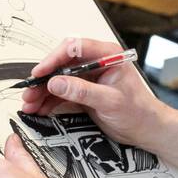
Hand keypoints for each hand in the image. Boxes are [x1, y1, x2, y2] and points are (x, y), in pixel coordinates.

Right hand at [20, 37, 166, 147]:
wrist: (147, 129)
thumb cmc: (138, 111)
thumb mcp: (109, 100)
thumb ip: (82, 91)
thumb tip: (57, 83)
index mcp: (107, 55)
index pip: (75, 48)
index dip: (54, 58)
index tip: (41, 72)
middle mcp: (96, 63)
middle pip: (62, 63)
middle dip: (44, 78)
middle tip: (30, 91)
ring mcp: (89, 77)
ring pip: (59, 79)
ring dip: (42, 92)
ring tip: (29, 104)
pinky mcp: (84, 92)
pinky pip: (62, 93)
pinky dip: (49, 101)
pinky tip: (39, 109)